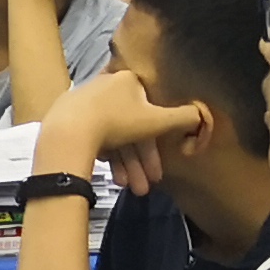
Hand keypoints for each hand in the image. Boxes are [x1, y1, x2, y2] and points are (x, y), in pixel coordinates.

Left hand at [39, 67, 209, 187]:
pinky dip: (108, 159)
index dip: (159, 141)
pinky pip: (96, 139)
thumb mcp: (158, 121)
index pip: (151, 111)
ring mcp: (84, 103)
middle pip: (132, 129)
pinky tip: (115, 180)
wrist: (67, 132)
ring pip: (114, 137)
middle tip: (147, 187)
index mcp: (127, 80)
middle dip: (141, 161)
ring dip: (127, 166)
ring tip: (132, 190)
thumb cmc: (118, 122)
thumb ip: (184, 118)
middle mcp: (106, 87)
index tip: (161, 166)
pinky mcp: (68, 119)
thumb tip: (202, 116)